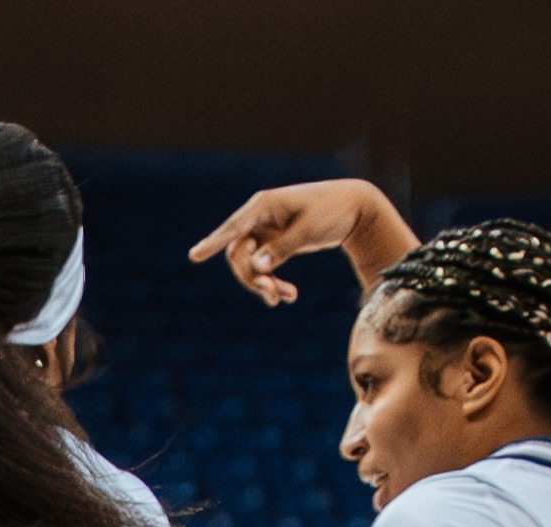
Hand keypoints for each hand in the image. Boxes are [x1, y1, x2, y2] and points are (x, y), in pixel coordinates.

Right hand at [188, 178, 400, 304]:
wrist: (355, 208)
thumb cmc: (332, 211)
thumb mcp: (308, 229)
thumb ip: (281, 249)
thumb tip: (256, 267)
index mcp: (263, 205)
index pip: (233, 227)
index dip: (213, 242)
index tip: (195, 256)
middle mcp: (258, 217)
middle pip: (238, 254)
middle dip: (252, 277)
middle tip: (272, 294)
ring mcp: (264, 231)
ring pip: (249, 264)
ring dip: (263, 283)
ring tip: (285, 298)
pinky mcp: (273, 243)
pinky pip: (263, 267)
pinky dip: (272, 282)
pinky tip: (287, 297)